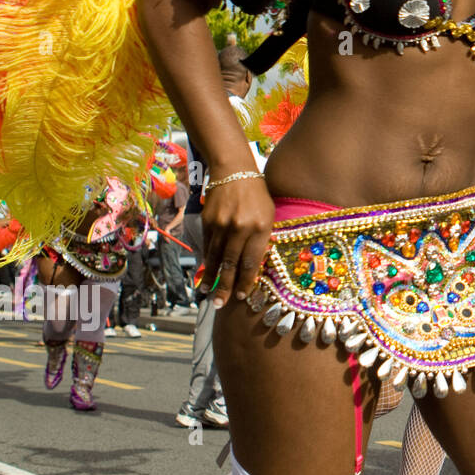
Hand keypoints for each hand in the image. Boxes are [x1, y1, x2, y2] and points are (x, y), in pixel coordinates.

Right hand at [198, 174, 274, 308]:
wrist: (234, 170)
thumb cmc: (257, 195)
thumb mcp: (268, 215)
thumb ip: (262, 239)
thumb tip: (252, 266)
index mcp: (260, 227)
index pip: (252, 261)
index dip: (245, 281)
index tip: (241, 296)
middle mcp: (240, 228)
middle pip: (231, 264)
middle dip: (224, 287)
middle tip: (219, 304)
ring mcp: (222, 224)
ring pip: (216, 257)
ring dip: (211, 278)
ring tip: (207, 294)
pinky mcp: (208, 221)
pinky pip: (207, 246)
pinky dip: (207, 260)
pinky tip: (206, 272)